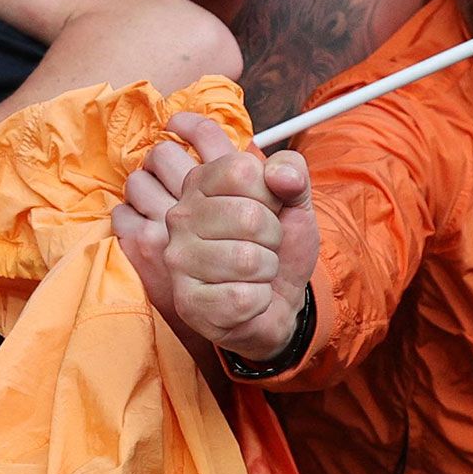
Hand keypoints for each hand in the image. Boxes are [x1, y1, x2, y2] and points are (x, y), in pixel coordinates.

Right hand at [113, 111, 317, 363]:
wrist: (278, 301)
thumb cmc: (277, 246)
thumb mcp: (294, 200)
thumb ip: (292, 171)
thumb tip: (282, 177)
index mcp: (200, 183)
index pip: (242, 171)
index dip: (270, 194)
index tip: (267, 209)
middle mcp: (180, 217)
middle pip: (249, 217)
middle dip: (272, 237)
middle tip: (262, 246)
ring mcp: (179, 261)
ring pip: (247, 260)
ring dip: (266, 270)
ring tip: (254, 272)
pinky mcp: (188, 302)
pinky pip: (243, 298)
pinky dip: (259, 300)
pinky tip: (245, 297)